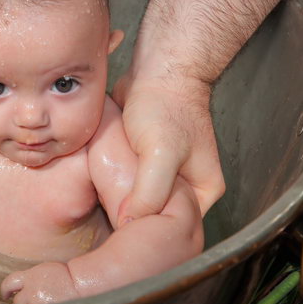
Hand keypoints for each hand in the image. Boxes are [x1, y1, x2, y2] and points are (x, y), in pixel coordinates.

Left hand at [0, 262, 79, 303]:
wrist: (78, 283)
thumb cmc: (66, 275)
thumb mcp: (45, 271)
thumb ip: (33, 278)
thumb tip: (24, 287)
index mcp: (31, 276)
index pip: (10, 282)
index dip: (5, 289)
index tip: (5, 294)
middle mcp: (31, 289)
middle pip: (17, 301)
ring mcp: (37, 301)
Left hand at [112, 72, 224, 225]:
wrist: (156, 71)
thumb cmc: (165, 108)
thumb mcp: (160, 154)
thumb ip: (150, 191)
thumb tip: (130, 223)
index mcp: (204, 190)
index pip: (178, 226)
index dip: (152, 231)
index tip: (124, 233)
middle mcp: (186, 185)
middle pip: (157, 216)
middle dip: (134, 216)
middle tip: (108, 217)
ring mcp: (164, 173)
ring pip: (139, 198)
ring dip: (121, 198)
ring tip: (101, 199)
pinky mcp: (142, 161)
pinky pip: (127, 181)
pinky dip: (113, 182)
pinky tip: (98, 182)